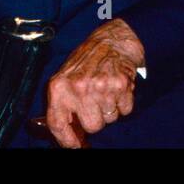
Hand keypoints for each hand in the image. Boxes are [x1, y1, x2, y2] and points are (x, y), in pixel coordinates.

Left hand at [41, 19, 143, 148]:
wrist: (113, 38)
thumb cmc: (88, 60)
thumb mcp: (66, 78)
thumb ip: (63, 105)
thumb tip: (72, 135)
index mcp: (59, 87)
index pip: (58, 124)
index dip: (67, 140)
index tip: (75, 146)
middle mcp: (79, 88)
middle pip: (92, 126)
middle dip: (96, 119)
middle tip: (97, 102)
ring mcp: (101, 86)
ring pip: (110, 119)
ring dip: (111, 109)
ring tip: (108, 90)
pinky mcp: (121, 85)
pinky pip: (125, 110)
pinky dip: (125, 102)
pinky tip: (119, 87)